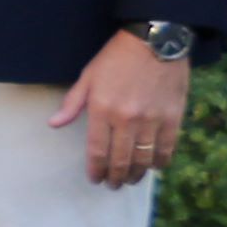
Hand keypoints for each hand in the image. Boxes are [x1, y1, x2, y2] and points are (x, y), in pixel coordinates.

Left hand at [52, 27, 195, 188]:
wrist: (154, 41)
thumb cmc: (116, 57)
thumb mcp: (88, 76)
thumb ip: (72, 103)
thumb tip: (54, 124)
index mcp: (101, 110)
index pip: (96, 151)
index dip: (96, 170)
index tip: (95, 179)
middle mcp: (126, 119)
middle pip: (120, 160)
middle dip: (115, 178)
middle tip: (113, 185)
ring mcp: (152, 120)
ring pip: (143, 158)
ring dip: (136, 174)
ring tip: (131, 180)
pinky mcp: (173, 117)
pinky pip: (167, 148)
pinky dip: (160, 162)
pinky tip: (154, 167)